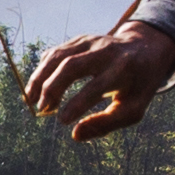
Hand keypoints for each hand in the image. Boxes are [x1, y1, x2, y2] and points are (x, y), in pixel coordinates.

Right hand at [21, 22, 174, 140]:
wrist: (145, 48)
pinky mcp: (80, 39)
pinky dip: (42, 69)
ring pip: (58, 56)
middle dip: (52, 88)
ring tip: (29, 100)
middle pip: (71, 66)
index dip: (76, 104)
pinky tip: (36, 87)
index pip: (95, 87)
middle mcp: (105, 51)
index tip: (62, 121)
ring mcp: (91, 41)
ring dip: (40, 78)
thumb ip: (106, 124)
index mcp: (123, 69)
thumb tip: (75, 135)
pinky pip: (55, 52)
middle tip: (42, 110)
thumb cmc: (138, 85)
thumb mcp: (133, 108)